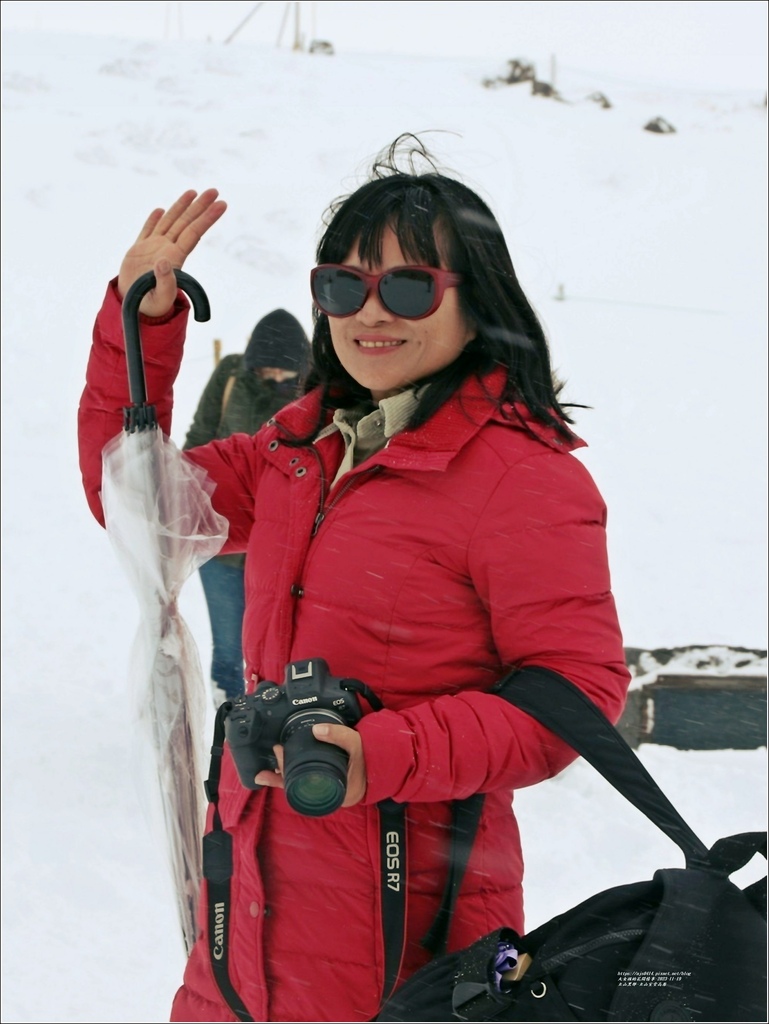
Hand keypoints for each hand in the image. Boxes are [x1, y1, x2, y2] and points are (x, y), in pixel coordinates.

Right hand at [117, 188, 226, 316]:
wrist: (134, 308)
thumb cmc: (151, 305)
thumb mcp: (160, 297)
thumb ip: (164, 282)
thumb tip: (164, 261)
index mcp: (175, 258)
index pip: (194, 233)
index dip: (207, 218)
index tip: (221, 204)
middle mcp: (167, 249)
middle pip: (186, 223)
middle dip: (199, 206)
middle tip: (214, 190)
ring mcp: (153, 248)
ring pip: (169, 222)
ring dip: (181, 207)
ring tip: (192, 192)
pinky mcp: (138, 251)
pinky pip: (147, 231)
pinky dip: (153, 220)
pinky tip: (161, 210)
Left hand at [253, 725, 367, 808]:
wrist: (388, 762)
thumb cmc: (372, 757)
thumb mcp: (356, 743)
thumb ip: (338, 735)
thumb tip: (316, 729)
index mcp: (337, 794)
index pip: (303, 789)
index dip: (285, 776)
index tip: (278, 755)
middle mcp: (331, 798)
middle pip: (299, 789)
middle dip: (281, 775)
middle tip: (275, 752)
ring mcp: (331, 794)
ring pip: (303, 788)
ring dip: (286, 777)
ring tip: (269, 768)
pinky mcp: (331, 786)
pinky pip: (309, 784)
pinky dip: (297, 777)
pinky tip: (287, 769)